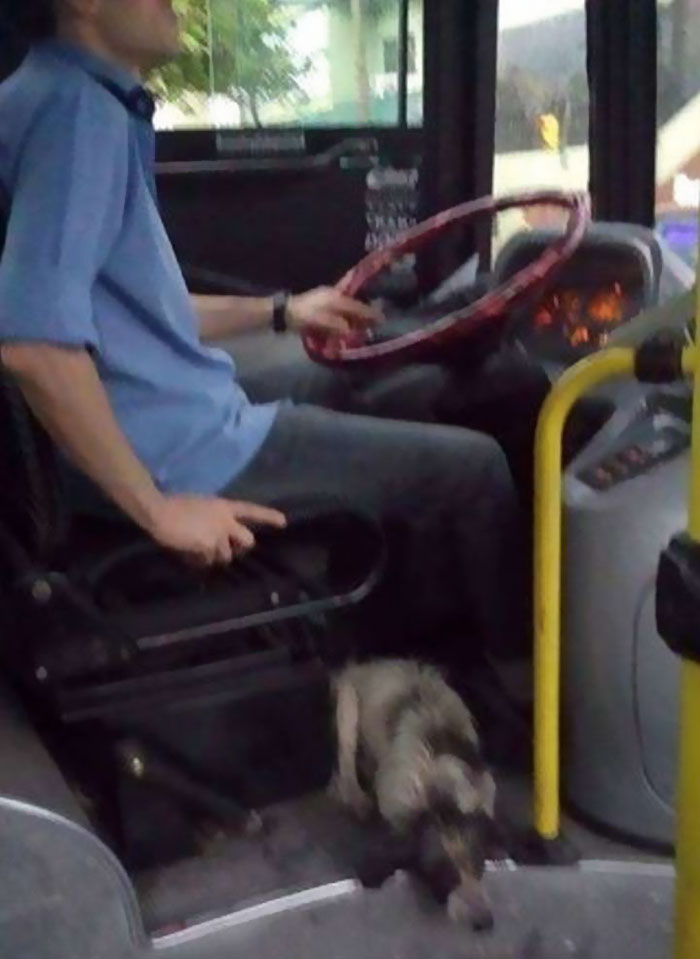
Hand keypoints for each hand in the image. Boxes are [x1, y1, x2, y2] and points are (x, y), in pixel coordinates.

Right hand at [147, 495, 286, 565]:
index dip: (267, 516)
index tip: (283, 522)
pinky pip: (207, 561)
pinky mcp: (208, 547)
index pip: (250, 510)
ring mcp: (218, 535)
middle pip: (247, 540)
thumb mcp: (199, 506)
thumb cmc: (173, 504)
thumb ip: (211, 517)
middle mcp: (226, 521)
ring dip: (213, 556)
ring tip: (195, 549)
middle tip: (227, 549)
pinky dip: (199, 561)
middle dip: (239, 548)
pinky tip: (187, 554)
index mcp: (224, 506)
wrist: (160, 511)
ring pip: (225, 555)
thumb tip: (211, 532)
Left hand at [287, 286, 382, 337]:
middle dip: (364, 314)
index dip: (370, 314)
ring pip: (346, 307)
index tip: (382, 320)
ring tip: (362, 325)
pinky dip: (344, 316)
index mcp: (336, 298)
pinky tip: (346, 322)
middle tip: (374, 323)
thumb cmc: (303, 317)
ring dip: (354, 315)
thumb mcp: (322, 323)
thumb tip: (351, 331)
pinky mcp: (320, 304)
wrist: (283, 312)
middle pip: (353, 305)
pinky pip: (338, 310)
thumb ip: (338, 326)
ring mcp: (326, 298)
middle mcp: (333, 295)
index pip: (358, 307)